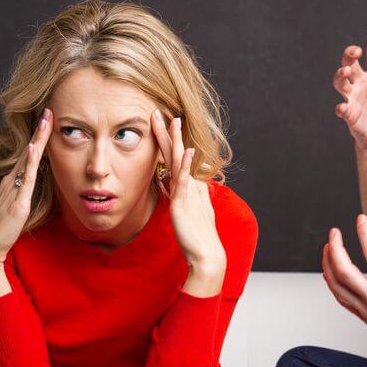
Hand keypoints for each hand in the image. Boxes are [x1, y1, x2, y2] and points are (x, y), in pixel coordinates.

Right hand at [0, 107, 53, 263]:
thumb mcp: (11, 210)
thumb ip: (18, 198)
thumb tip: (27, 191)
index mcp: (10, 185)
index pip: (26, 158)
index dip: (36, 141)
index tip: (45, 124)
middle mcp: (10, 183)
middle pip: (28, 152)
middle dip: (39, 132)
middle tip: (48, 112)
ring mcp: (13, 191)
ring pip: (28, 160)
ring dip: (37, 139)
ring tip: (46, 121)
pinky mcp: (18, 203)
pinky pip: (26, 179)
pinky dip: (31, 162)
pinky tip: (34, 148)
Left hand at [151, 110, 226, 293]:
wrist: (207, 255)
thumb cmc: (197, 236)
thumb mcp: (187, 210)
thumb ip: (182, 193)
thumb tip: (172, 179)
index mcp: (190, 186)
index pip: (175, 159)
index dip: (168, 140)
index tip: (160, 123)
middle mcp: (191, 185)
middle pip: (177, 154)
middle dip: (168, 132)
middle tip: (159, 111)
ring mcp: (189, 193)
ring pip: (180, 162)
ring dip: (177, 140)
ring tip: (172, 121)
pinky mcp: (186, 204)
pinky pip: (184, 182)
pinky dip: (185, 166)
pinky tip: (187, 151)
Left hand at [322, 214, 366, 366]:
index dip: (365, 234)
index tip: (361, 220)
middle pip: (344, 271)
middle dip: (336, 248)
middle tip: (334, 232)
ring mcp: (366, 309)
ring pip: (337, 285)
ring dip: (328, 264)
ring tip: (328, 247)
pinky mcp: (363, 316)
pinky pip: (341, 298)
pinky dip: (332, 283)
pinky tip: (330, 271)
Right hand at [332, 32, 366, 149]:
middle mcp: (362, 83)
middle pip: (350, 63)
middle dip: (349, 55)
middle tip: (355, 51)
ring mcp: (353, 97)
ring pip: (340, 82)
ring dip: (340, 76)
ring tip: (346, 72)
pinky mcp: (350, 113)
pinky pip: (343, 108)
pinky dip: (342, 107)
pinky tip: (343, 107)